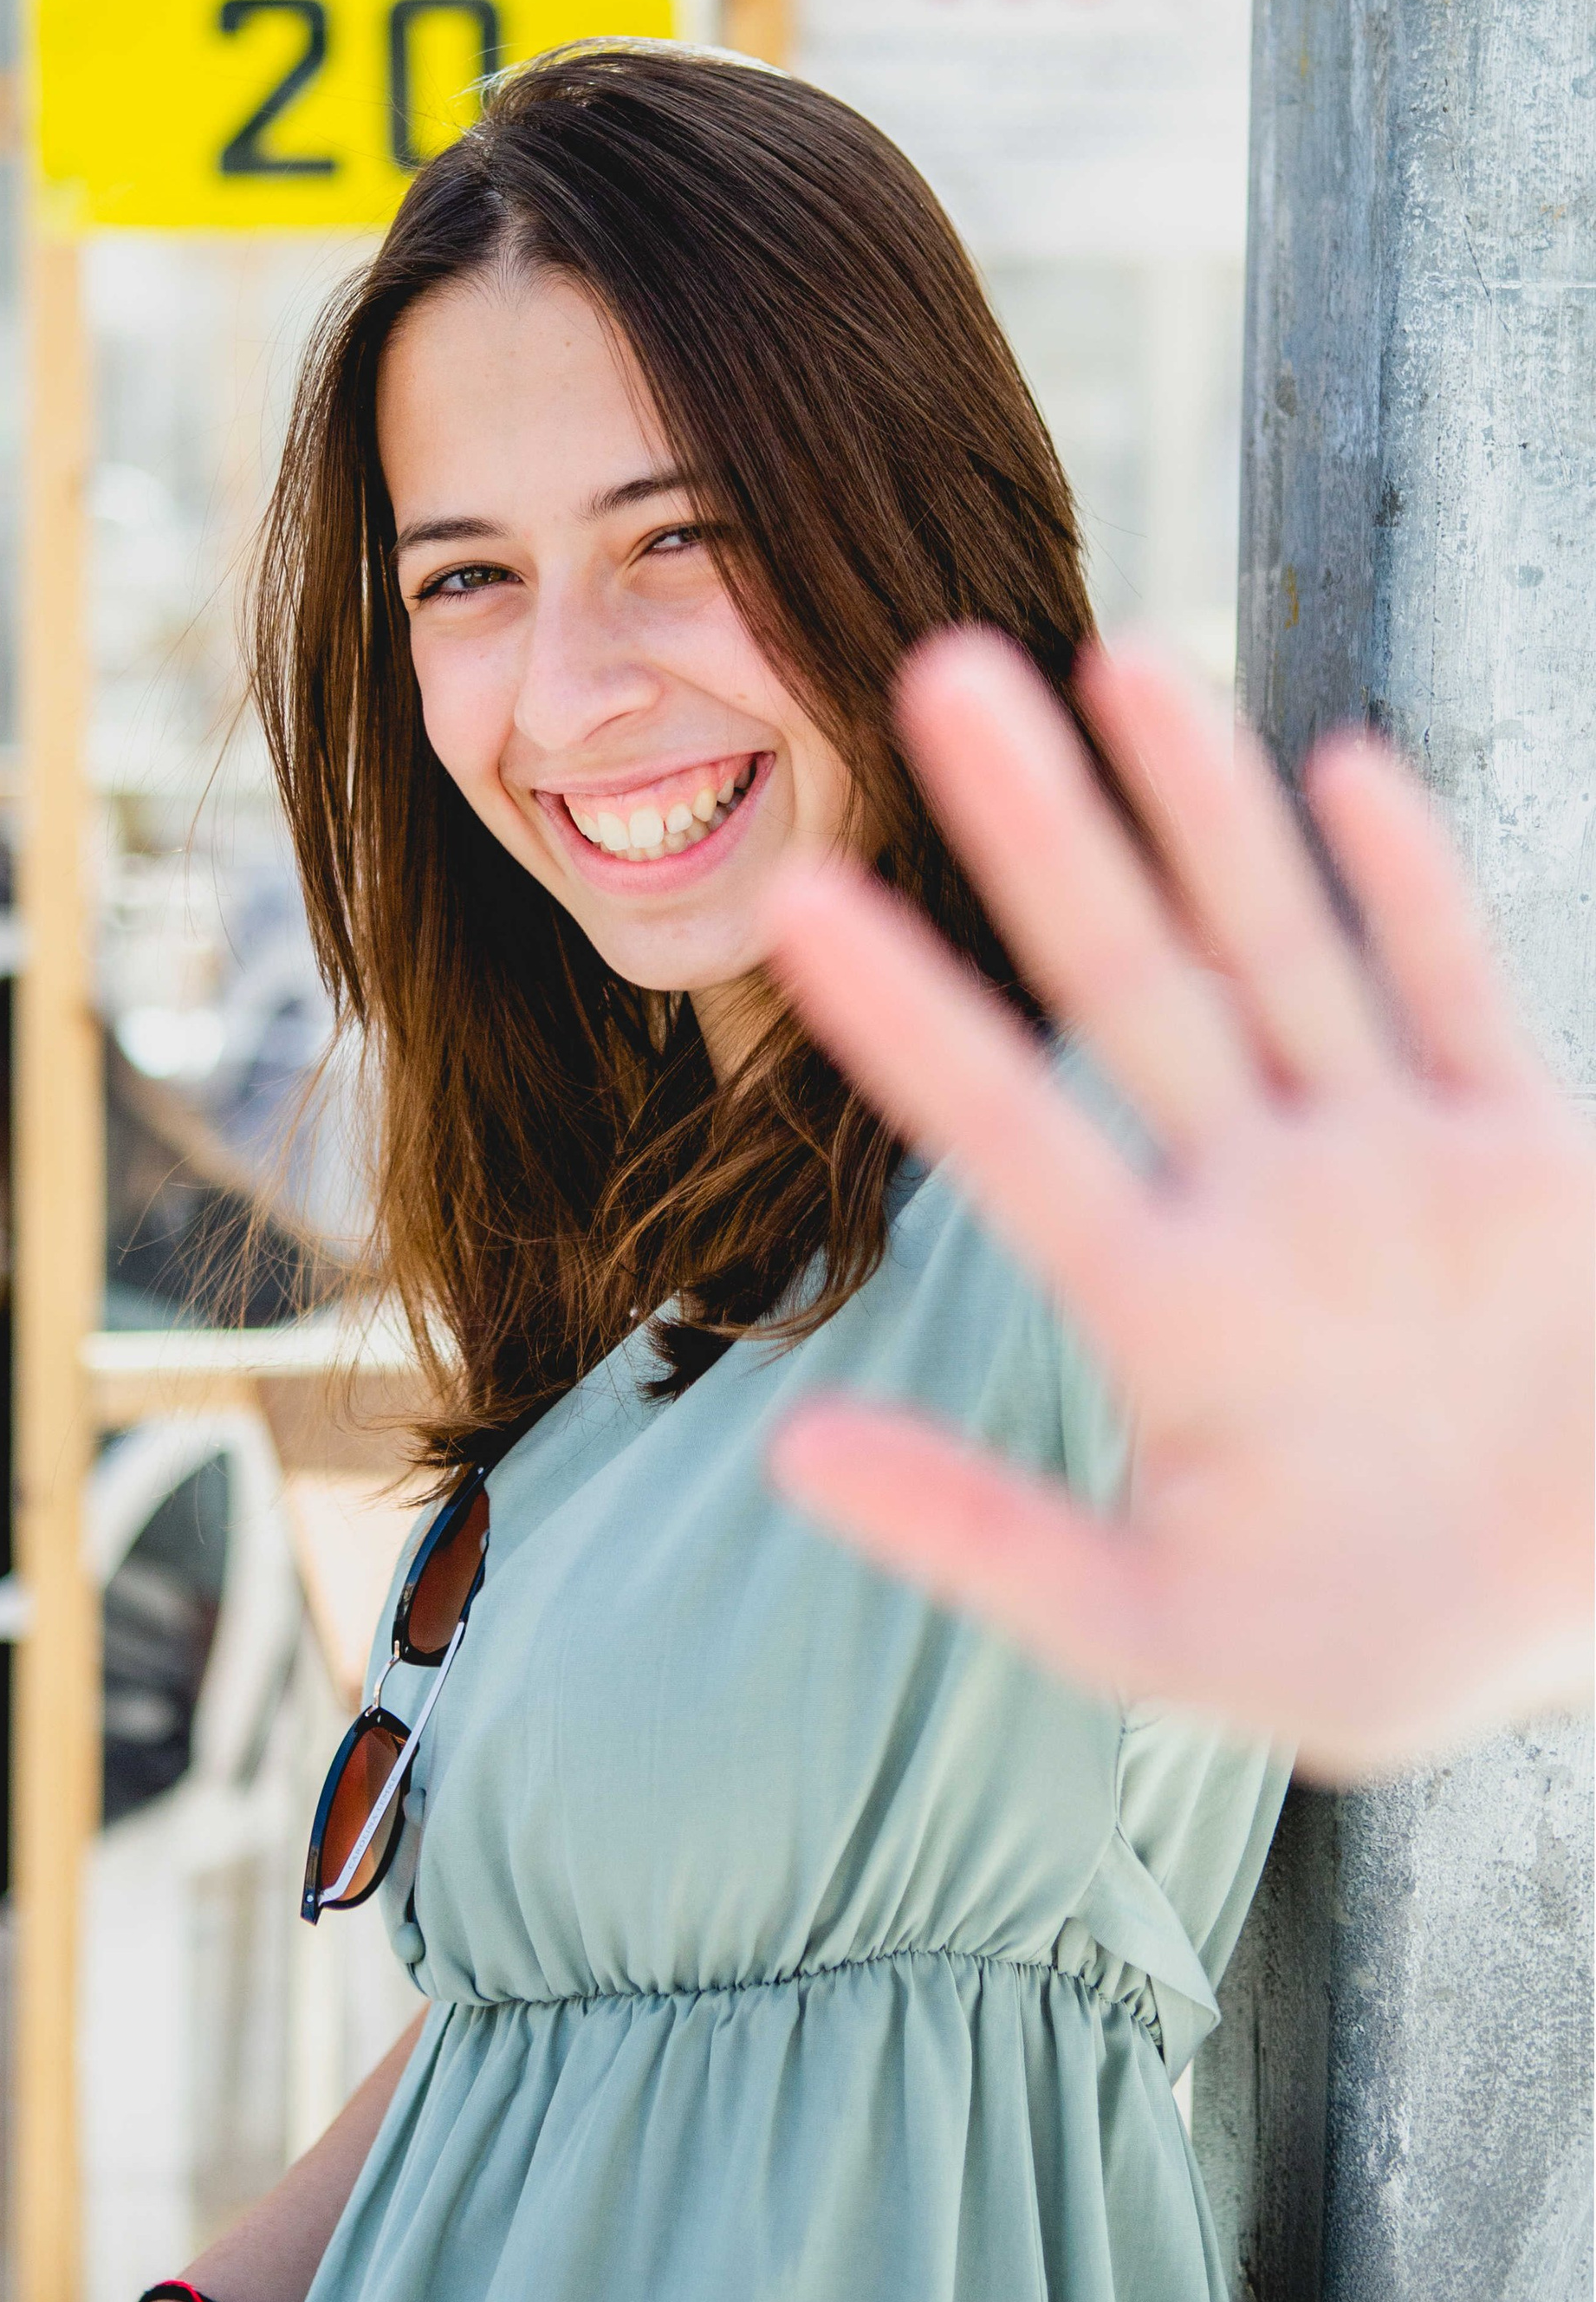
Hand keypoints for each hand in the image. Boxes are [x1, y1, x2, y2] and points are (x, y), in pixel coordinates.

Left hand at [765, 629, 1593, 1780]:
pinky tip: (1345, 765)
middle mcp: (1263, 1202)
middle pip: (1133, 981)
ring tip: (1122, 656)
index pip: (1004, 1129)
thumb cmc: (1361, 1646)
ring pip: (1282, 950)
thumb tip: (785, 1457)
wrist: (1590, 1629)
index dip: (907, 1014)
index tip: (795, 897)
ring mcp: (1393, 1164)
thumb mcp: (1153, 1631)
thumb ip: (981, 1542)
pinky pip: (1457, 992)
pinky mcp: (1528, 1158)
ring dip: (1209, 809)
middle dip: (1042, 833)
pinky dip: (1412, 888)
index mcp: (1164, 1306)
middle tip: (938, 670)